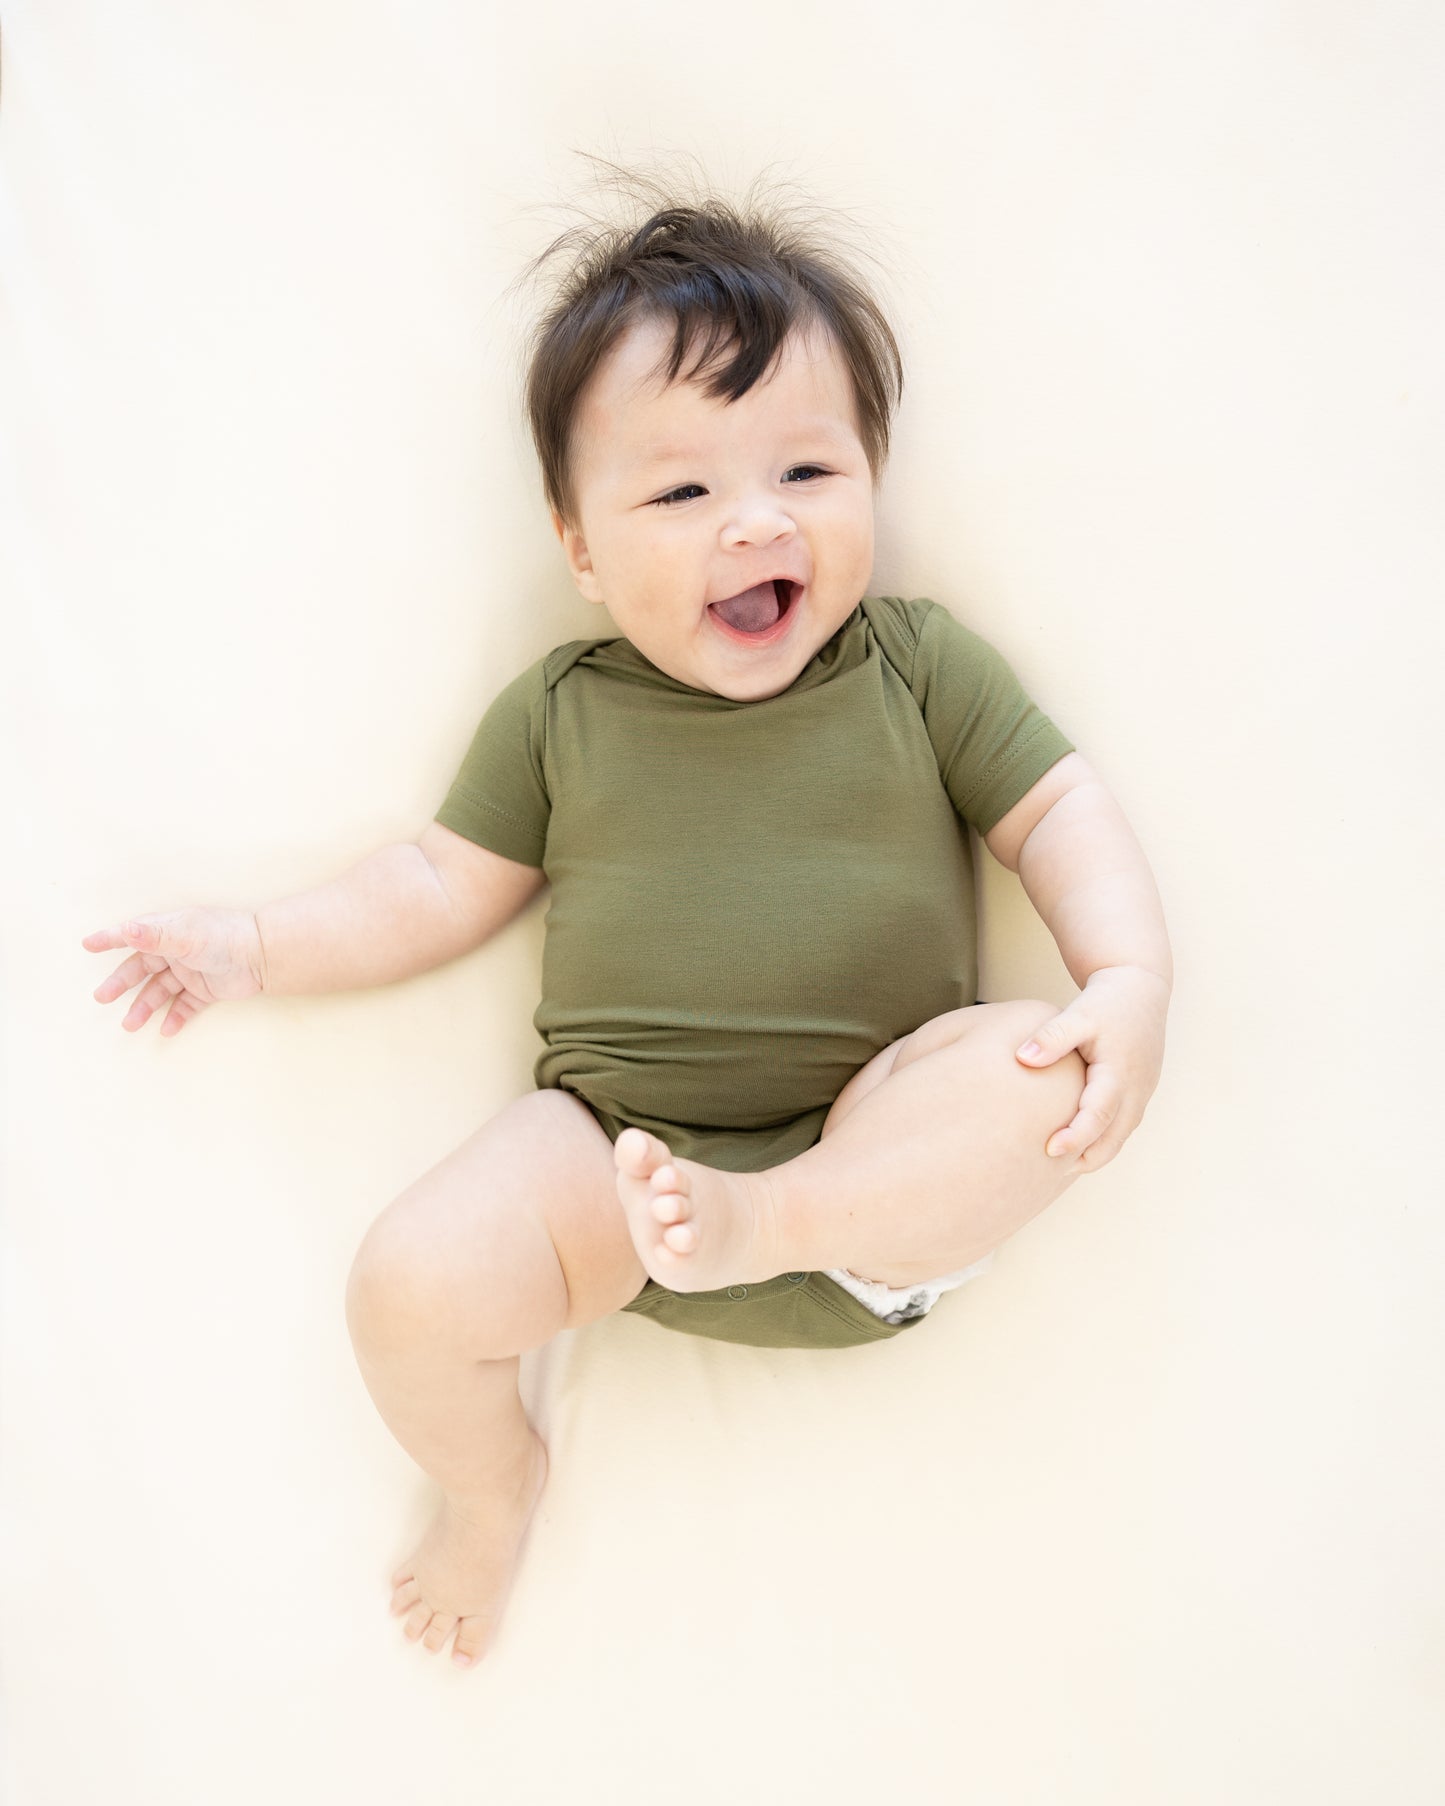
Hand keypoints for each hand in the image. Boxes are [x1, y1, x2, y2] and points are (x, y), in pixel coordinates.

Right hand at [82, 909, 266, 1035]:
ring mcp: (191, 971)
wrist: (262, 955)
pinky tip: (165, 1030)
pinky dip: (175, 1017)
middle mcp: (177, 951)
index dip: (111, 939)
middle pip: (141, 968)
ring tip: (130, 1025)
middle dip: (121, 983)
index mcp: (169, 933)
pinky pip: (186, 1005)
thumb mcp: (185, 936)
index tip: (88, 945)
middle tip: (102, 997)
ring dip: (144, 1007)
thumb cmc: (223, 937)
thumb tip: (126, 930)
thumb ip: (154, 936)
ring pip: (160, 991)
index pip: (134, 935)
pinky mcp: (206, 990)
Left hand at [1014, 965, 1169, 1171]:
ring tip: (1061, 1166)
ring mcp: (1142, 1092)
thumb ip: (1051, 1037)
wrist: (1141, 989)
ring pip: (1120, 1136)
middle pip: (1113, 1137)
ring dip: (1095, 1154)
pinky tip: (1078, 1146)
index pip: (1099, 1114)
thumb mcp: (1078, 1014)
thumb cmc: (1107, 1002)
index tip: (1050, 1150)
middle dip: (1085, 1158)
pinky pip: (1122, 1126)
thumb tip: (1022, 1059)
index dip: (1076, 1136)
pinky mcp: (1140, 1092)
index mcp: (1120, 1071)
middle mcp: (1136, 1088)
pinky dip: (1104, 1140)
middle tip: (1050, 1171)